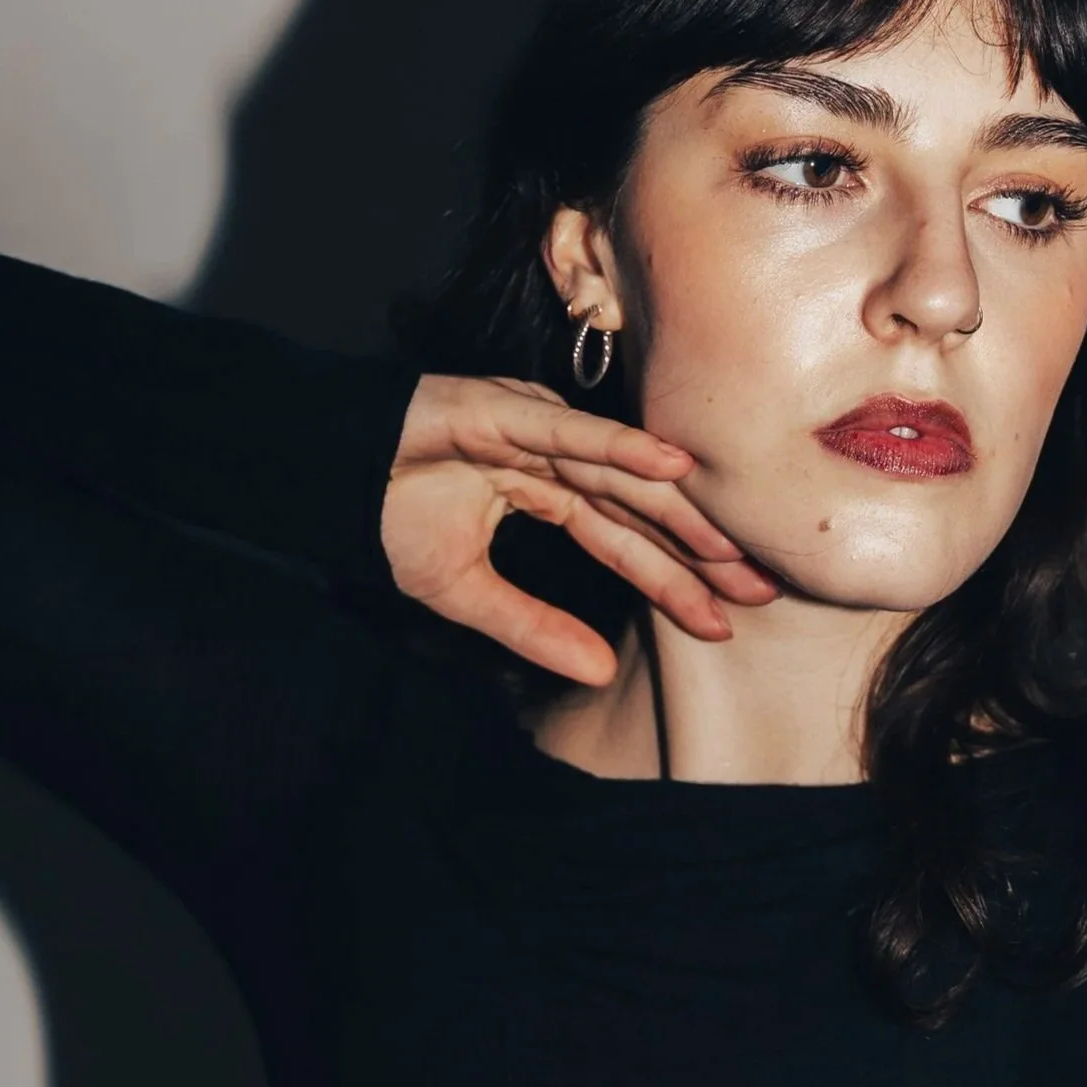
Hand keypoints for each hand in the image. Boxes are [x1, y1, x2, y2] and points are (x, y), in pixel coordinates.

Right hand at [379, 371, 779, 684]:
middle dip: (700, 548)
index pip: (627, 542)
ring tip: (733, 540)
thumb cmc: (386, 517)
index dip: (677, 579)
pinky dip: (622, 445)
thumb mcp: (466, 592)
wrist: (323, 474)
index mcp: (549, 493)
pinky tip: (672, 465)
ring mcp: (533, 430)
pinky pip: (571, 434)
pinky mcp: (503, 411)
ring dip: (679, 505)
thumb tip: (597, 675)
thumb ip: (532, 628)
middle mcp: (553, 458)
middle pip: (641, 508)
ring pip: (620, 473)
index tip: (728, 618)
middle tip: (762, 586)